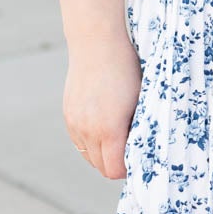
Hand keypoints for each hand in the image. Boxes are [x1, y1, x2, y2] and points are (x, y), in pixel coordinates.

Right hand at [63, 33, 143, 179]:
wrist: (96, 42)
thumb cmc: (126, 69)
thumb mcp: (141, 101)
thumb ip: (139, 129)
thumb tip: (144, 150)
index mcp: (108, 129)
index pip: (114, 171)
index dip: (128, 169)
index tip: (140, 158)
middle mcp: (87, 130)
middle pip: (100, 167)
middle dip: (117, 163)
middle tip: (133, 149)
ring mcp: (74, 123)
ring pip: (88, 156)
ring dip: (103, 154)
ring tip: (119, 138)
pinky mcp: (68, 115)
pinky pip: (79, 141)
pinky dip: (92, 141)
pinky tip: (105, 127)